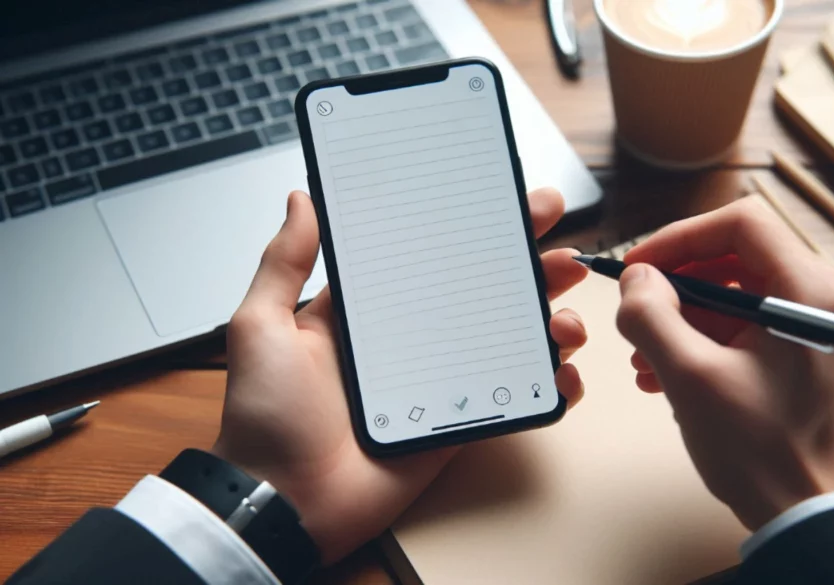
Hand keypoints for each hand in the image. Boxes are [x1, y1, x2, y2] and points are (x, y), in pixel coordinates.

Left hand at [213, 188, 587, 562]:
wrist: (286, 501)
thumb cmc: (266, 417)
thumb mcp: (261, 328)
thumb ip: (283, 264)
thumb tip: (302, 199)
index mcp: (370, 309)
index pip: (431, 254)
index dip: (472, 227)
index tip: (508, 200)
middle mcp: (412, 337)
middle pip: (484, 291)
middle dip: (530, 267)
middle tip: (563, 251)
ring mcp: (441, 379)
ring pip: (510, 340)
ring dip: (549, 321)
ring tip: (566, 318)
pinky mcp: (458, 420)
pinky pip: (514, 398)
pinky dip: (550, 388)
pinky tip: (565, 375)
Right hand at [615, 197, 833, 531]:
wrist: (811, 516)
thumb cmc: (765, 456)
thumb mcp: (689, 378)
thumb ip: (651, 315)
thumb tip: (638, 280)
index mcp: (814, 295)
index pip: (742, 224)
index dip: (680, 238)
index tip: (642, 267)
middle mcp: (832, 302)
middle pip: (741, 257)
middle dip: (680, 285)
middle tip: (640, 312)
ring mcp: (828, 329)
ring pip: (744, 294)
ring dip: (689, 316)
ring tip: (647, 355)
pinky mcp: (818, 355)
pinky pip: (757, 326)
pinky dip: (713, 339)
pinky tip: (670, 372)